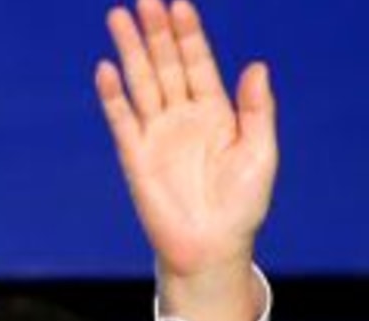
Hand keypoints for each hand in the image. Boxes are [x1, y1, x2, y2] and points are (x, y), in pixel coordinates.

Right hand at [96, 0, 275, 320]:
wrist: (214, 249)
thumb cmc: (243, 206)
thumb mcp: (260, 155)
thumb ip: (257, 110)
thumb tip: (258, 65)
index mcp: (215, 113)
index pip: (198, 64)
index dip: (189, 35)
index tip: (180, 5)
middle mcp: (183, 117)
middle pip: (167, 65)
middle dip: (157, 33)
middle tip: (148, 0)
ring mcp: (157, 134)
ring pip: (141, 83)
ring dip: (130, 51)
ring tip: (119, 16)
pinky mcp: (136, 156)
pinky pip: (122, 120)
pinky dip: (114, 96)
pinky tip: (107, 69)